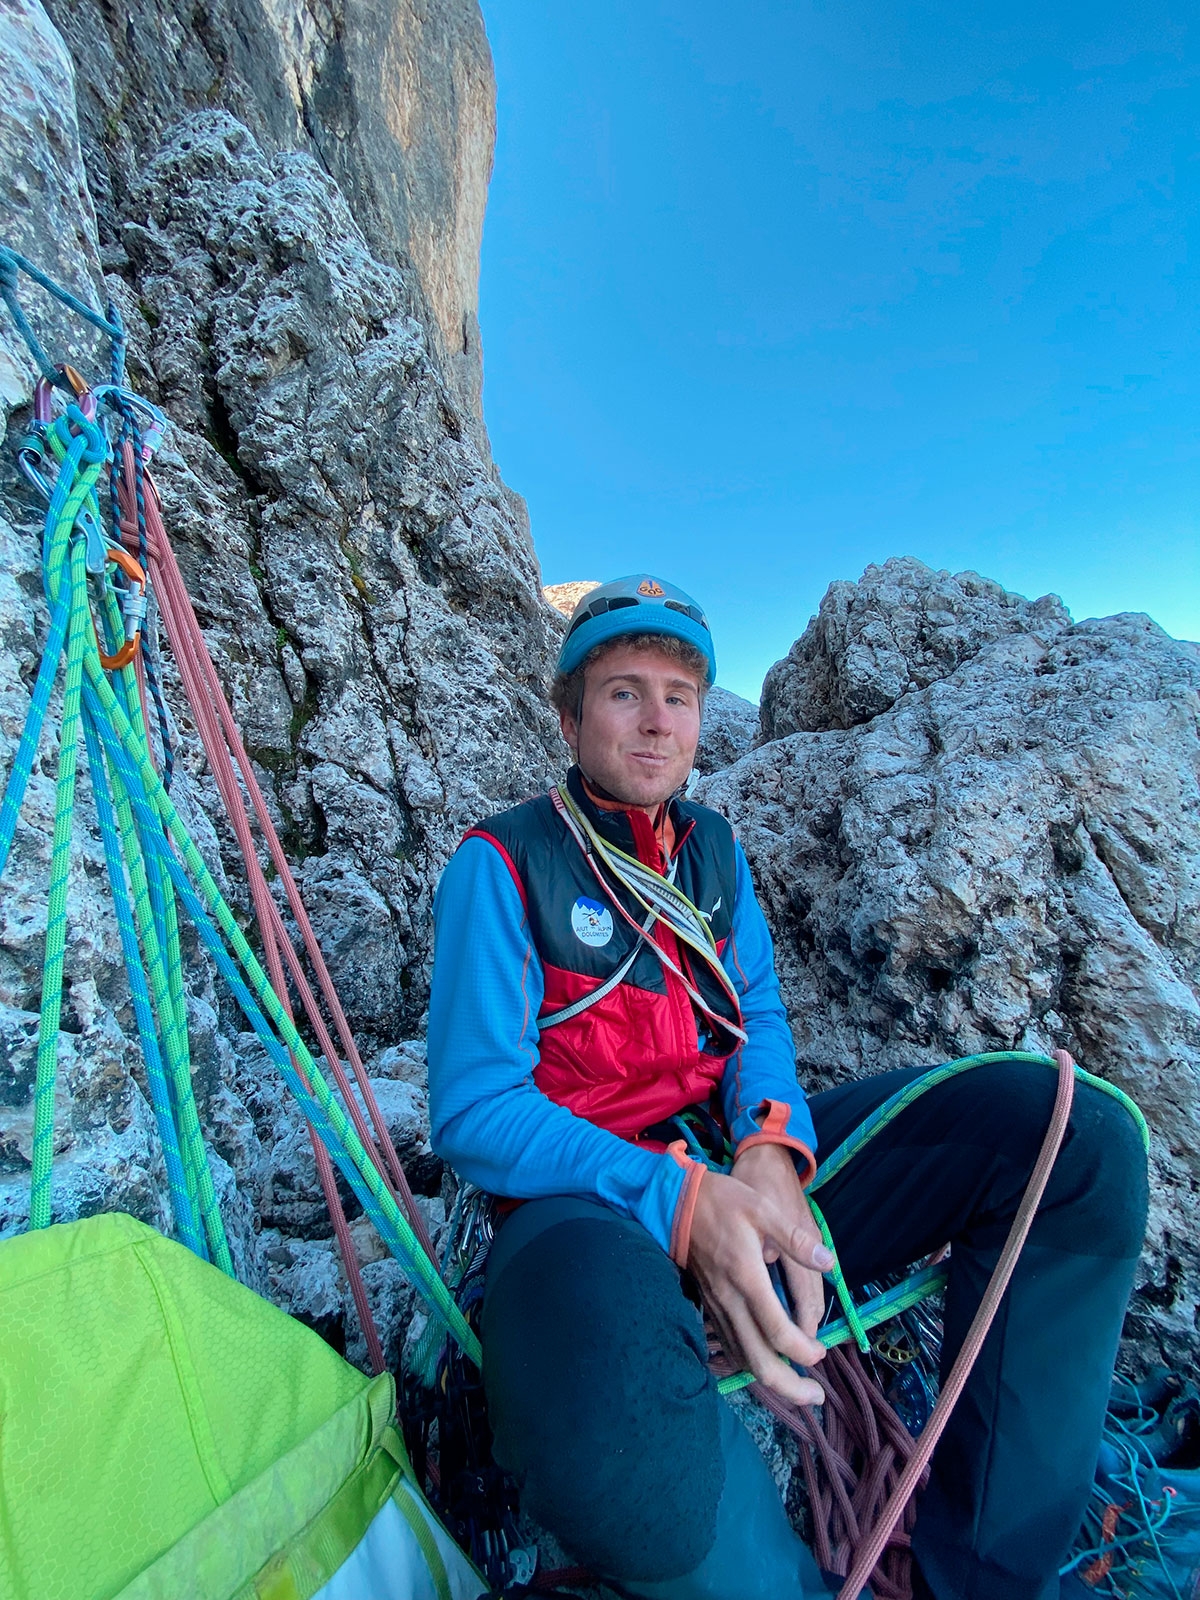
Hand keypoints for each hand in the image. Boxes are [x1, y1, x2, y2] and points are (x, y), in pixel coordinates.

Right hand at [685, 1151, 834, 1406]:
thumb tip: (828, 1262)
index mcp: (747, 1278)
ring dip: (772, 1381)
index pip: (777, 1331)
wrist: (676, 1203)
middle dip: (790, 1387)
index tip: (821, 1353)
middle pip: (759, 1362)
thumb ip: (796, 1239)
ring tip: (798, 1389)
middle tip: (816, 1397)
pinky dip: (751, 1365)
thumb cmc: (723, 1202)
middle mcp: (730, 1301)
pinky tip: (766, 1365)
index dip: (802, 1351)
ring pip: (743, 1361)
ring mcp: (717, 1307)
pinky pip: (730, 1348)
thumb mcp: (762, 1208)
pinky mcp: (709, 1307)